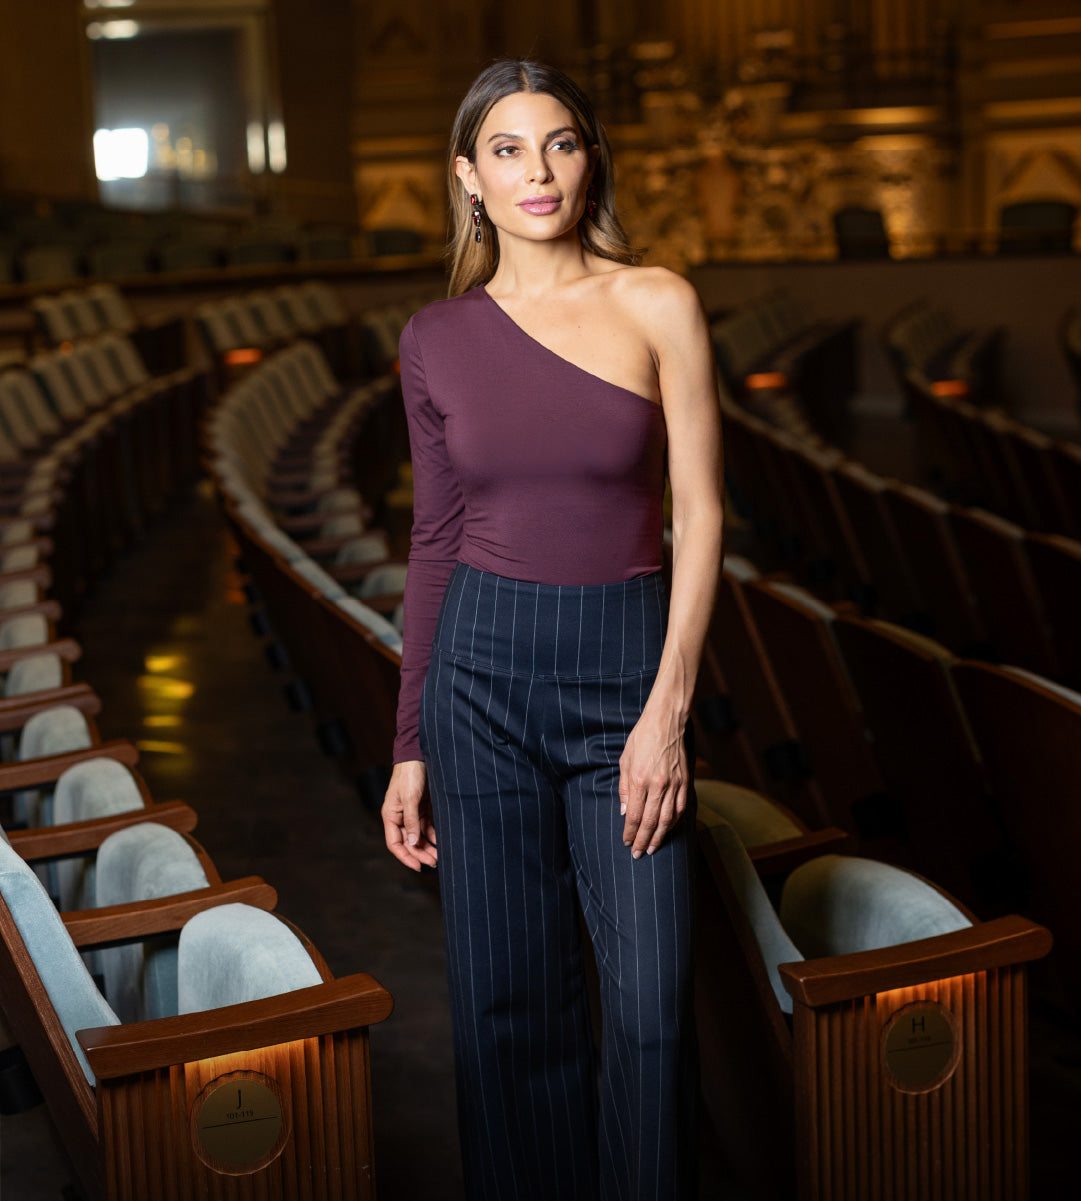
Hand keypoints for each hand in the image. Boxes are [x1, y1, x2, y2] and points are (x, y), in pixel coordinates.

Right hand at [382, 760, 436, 870]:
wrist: (418, 755)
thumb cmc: (410, 774)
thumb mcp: (410, 798)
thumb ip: (411, 821)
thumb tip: (412, 842)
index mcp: (390, 816)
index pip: (395, 843)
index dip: (405, 856)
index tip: (418, 866)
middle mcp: (399, 817)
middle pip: (408, 842)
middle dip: (420, 853)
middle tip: (434, 863)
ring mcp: (410, 812)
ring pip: (418, 835)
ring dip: (427, 846)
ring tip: (439, 856)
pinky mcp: (421, 807)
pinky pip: (425, 825)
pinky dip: (432, 834)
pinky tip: (440, 841)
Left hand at [618, 707, 688, 857]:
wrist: (666, 720)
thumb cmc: (642, 737)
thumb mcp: (625, 760)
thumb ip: (624, 788)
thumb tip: (624, 812)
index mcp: (639, 779)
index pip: (634, 815)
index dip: (630, 832)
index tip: (626, 842)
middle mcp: (658, 785)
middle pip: (650, 822)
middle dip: (643, 841)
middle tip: (638, 854)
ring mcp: (674, 784)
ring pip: (667, 819)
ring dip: (659, 836)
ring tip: (653, 848)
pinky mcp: (685, 781)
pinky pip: (681, 808)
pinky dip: (674, 822)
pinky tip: (668, 829)